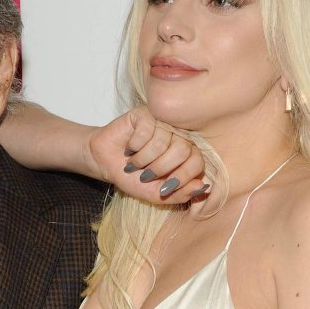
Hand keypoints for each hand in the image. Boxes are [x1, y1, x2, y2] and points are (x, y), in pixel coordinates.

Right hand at [87, 108, 206, 203]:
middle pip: (182, 150)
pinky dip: (134, 146)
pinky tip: (129, 148)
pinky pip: (145, 131)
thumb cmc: (133, 178)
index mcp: (187, 154)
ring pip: (162, 141)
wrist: (106, 165)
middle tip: (145, 175)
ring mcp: (163, 122)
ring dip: (142, 159)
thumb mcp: (158, 194)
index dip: (182, 177)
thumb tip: (203, 187)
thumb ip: (181, 194)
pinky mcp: (146, 114)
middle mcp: (178, 135)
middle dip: (160, 169)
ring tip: (134, 163)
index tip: (164, 188)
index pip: (197, 162)